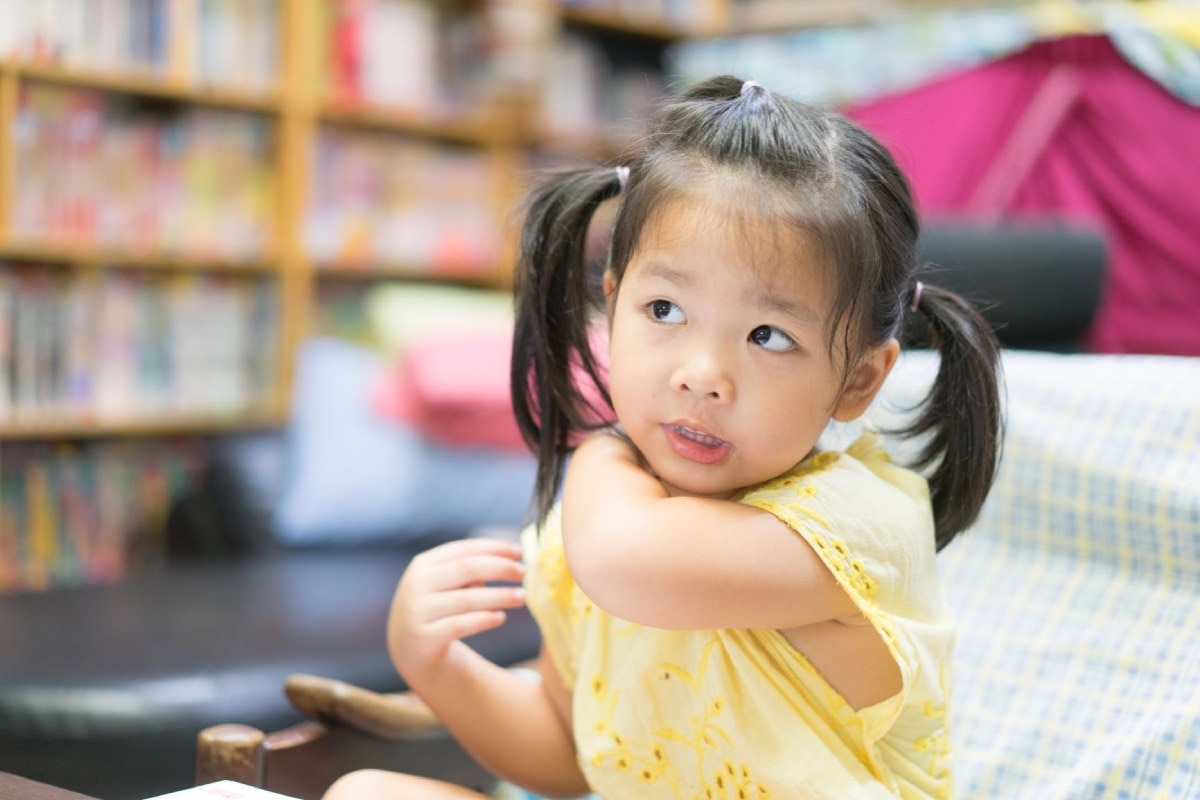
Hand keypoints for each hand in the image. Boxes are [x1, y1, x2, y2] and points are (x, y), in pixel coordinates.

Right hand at [387, 538, 526, 686]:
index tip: (519, 551)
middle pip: (467, 568)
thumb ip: (468, 571)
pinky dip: (484, 619)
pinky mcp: (424, 638)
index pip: (464, 549)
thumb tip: (508, 563)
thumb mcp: (445, 584)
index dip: (494, 548)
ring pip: (468, 599)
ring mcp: (418, 611)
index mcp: (423, 564)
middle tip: (524, 573)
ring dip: (500, 596)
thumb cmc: (437, 607)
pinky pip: (461, 625)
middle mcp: (417, 585)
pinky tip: (501, 617)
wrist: (408, 648)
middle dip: (500, 568)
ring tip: (522, 597)